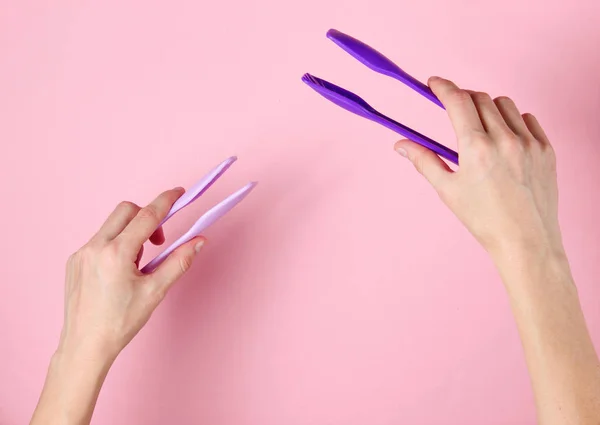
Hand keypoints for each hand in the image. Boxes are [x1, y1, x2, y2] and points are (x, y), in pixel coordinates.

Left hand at [58, 188, 204, 362]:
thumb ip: (179, 261)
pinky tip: (120, 272)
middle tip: (159, 241)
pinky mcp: (74, 261)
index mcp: (117, 253)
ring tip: (138, 264)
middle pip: (126, 211)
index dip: (166, 201)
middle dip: (147, 217)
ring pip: (111, 225)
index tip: (179, 192)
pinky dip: (115, 244)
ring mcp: (81, 253)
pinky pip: (99, 240)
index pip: (147, 216)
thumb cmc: (120, 322)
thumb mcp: (155, 291)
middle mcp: (95, 247)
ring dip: (131, 233)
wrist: (85, 345)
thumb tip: (199, 241)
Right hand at [394, 77, 561, 260]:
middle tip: (454, 109)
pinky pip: (528, 119)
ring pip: (505, 104)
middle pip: (480, 98)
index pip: (457, 101)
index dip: (443, 87)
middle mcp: (505, 140)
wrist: (525, 241)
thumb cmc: (484, 220)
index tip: (434, 83)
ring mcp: (529, 143)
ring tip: (480, 126)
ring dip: (488, 107)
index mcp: (476, 148)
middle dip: (463, 98)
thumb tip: (400, 145)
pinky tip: (505, 137)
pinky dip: (513, 120)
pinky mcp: (546, 150)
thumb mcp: (448, 190)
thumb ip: (424, 161)